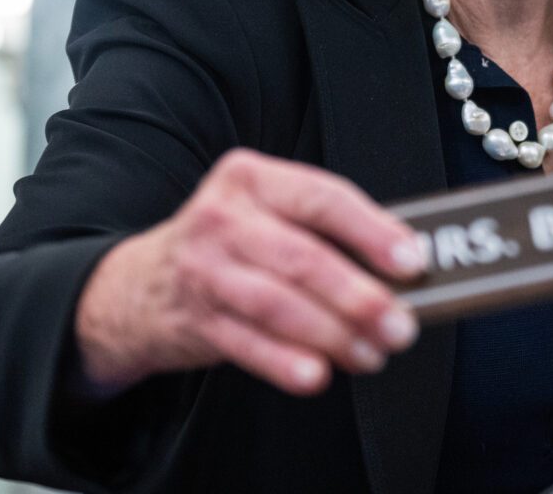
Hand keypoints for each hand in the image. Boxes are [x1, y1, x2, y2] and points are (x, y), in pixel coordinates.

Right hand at [73, 148, 426, 396]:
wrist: (141, 284)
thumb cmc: (229, 244)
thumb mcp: (267, 214)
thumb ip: (329, 233)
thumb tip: (404, 266)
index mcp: (253, 178)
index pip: (322, 198)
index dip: (372, 231)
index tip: (411, 262)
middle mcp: (224, 217)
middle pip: (302, 257)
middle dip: (359, 297)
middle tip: (399, 325)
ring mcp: (204, 268)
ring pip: (278, 303)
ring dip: (333, 334)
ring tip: (371, 353)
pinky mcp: (194, 319)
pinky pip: (247, 344)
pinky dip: (286, 362)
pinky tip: (318, 374)